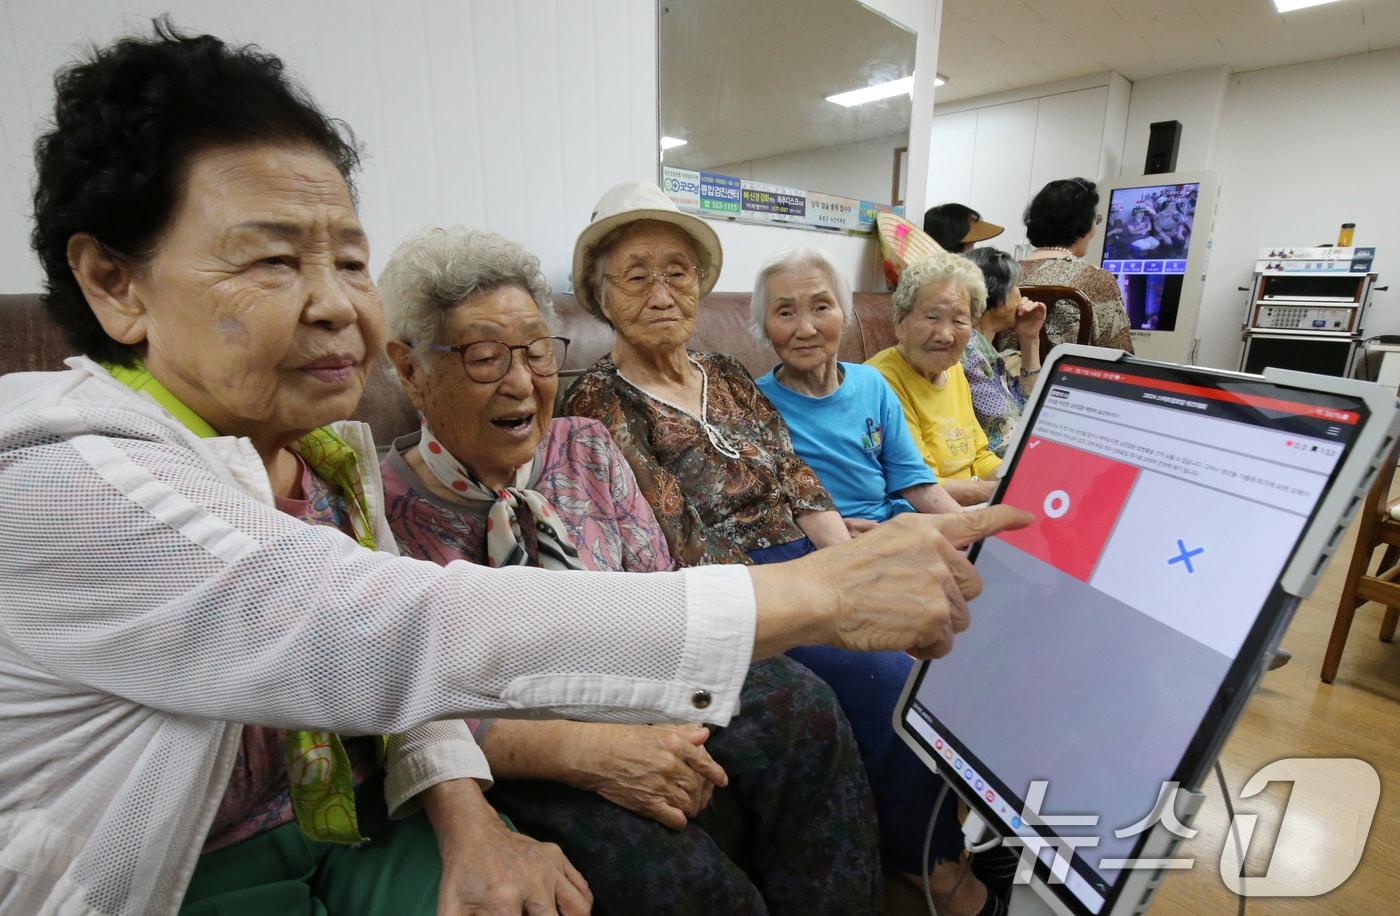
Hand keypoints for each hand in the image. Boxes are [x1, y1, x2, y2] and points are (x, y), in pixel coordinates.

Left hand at [424, 779, 591, 915]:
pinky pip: (582, 888)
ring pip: (578, 909)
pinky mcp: (557, 858)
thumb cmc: (463, 875)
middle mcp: (533, 885)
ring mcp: (549, 869)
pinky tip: (570, 912)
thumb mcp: (452, 908)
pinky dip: (582, 904)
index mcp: (503, 902)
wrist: (474, 832)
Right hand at [571, 724, 727, 829]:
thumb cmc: (619, 738)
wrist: (593, 755)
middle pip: (698, 785)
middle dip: (703, 792)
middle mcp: (670, 766)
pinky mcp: (647, 804)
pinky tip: (678, 818)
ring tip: (691, 806)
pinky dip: (680, 821)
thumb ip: (681, 732)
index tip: (721, 780)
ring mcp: (659, 786)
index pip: (704, 762)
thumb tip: (704, 733)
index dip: (716, 773)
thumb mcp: (653, 729)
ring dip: (693, 807)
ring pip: (689, 803)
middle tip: (702, 794)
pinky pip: (674, 818)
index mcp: (673, 745)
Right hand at [749, 505, 1032, 660]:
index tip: (1027, 517)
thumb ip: (916, 550)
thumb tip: (941, 576)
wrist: (817, 596)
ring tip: (897, 623)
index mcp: (922, 529)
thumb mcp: (880, 542)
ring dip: (935, 627)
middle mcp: (937, 551)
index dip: (1004, 518)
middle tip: (910, 607)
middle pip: (970, 586)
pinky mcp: (935, 617)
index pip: (973, 521)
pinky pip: (945, 643)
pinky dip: (925, 648)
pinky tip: (898, 639)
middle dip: (947, 601)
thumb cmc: (836, 574)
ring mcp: (938, 584)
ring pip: (958, 618)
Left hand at [1013, 298, 1046, 342]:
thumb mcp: (1014, 318)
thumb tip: (1009, 304)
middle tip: (1020, 309)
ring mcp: (1036, 309)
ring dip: (1029, 305)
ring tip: (1025, 310)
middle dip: (1024, 304)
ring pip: (1034, 303)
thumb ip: (1014, 311)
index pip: (1022, 300)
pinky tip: (1036, 305)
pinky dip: (1040, 304)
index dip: (1020, 302)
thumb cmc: (1019, 327)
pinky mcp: (1042, 313)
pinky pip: (1043, 306)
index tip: (1016, 308)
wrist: (1026, 335)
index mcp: (1023, 307)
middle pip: (1028, 300)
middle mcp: (1030, 307)